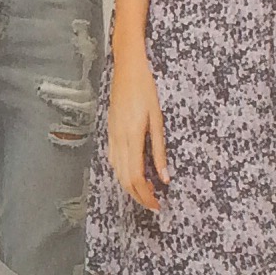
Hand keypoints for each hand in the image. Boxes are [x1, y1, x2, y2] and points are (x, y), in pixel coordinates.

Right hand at [107, 53, 168, 210]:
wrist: (127, 69)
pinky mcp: (111, 132)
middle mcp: (118, 140)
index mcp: (131, 138)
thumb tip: (164, 177)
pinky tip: (133, 174)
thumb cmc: (146, 90)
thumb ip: (159, 150)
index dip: (145, 195)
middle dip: (138, 196)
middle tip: (154, 205)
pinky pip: (114, 160)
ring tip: (146, 193)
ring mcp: (112, 136)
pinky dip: (123, 173)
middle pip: (124, 179)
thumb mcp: (158, 120)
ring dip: (130, 187)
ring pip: (117, 172)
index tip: (158, 205)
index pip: (135, 177)